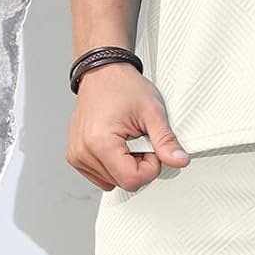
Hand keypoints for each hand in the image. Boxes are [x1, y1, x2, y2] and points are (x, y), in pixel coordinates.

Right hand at [66, 61, 189, 191]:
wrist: (102, 72)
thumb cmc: (123, 86)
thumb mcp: (152, 111)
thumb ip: (166, 141)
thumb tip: (179, 160)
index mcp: (100, 143)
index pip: (132, 180)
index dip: (149, 167)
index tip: (150, 146)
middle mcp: (83, 152)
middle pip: (122, 182)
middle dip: (138, 165)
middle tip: (139, 138)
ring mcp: (77, 155)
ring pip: (112, 181)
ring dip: (125, 165)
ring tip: (126, 138)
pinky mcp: (75, 156)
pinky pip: (101, 175)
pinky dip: (113, 165)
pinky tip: (116, 144)